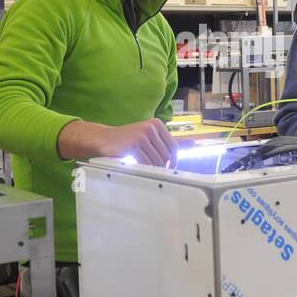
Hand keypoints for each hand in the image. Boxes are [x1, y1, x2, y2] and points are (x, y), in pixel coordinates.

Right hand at [59, 118, 178, 167]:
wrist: (103, 139)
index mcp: (157, 124)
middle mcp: (151, 127)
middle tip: (152, 172)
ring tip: (141, 168)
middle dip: (161, 167)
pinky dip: (142, 169)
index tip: (167, 170)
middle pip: (165, 155)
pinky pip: (145, 163)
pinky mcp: (133, 144)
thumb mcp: (149, 138)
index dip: (173, 162)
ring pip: (156, 161)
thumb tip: (193, 144)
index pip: (174, 147)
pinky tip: (136, 168)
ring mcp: (142, 135)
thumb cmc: (127, 141)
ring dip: (150, 169)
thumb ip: (169, 141)